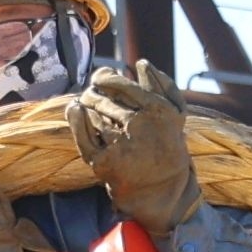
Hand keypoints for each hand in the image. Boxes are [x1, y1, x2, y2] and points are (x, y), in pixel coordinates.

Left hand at [74, 61, 198, 231]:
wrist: (161, 189)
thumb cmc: (166, 145)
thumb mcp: (175, 113)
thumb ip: (162, 84)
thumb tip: (142, 63)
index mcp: (158, 109)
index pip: (121, 84)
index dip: (105, 78)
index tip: (100, 78)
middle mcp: (139, 125)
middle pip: (104, 98)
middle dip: (94, 92)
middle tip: (91, 92)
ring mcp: (120, 144)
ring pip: (93, 113)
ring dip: (87, 104)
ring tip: (87, 103)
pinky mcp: (105, 162)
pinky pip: (83, 135)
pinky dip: (76, 120)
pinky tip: (76, 110)